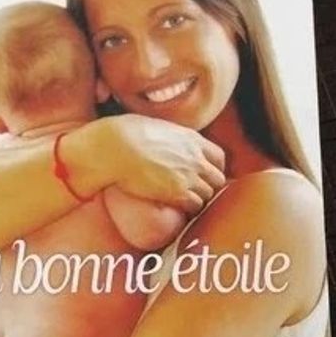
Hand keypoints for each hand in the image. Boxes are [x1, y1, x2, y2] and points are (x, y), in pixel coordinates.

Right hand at [103, 115, 224, 212]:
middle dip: (208, 186)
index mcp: (192, 139)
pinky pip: (195, 206)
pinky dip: (189, 209)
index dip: (213, 168)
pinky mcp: (178, 192)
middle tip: (194, 192)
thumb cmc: (126, 134)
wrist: (116, 147)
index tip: (203, 175)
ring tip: (184, 203)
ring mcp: (189, 176)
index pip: (218, 157)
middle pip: (218, 179)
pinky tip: (177, 208)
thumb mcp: (156, 127)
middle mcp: (195, 157)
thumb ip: (169, 136)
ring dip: (198, 199)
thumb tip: (163, 137)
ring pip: (208, 195)